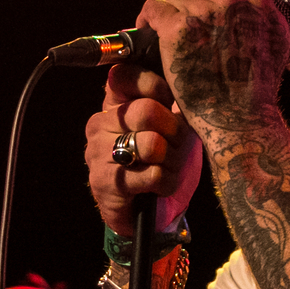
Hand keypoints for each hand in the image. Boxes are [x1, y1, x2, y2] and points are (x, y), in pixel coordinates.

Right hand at [86, 63, 202, 236]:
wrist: (148, 213)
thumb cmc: (162, 163)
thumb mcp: (171, 127)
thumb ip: (173, 103)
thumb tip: (191, 82)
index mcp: (114, 105)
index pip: (124, 75)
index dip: (156, 87)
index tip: (171, 104)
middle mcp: (100, 124)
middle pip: (147, 111)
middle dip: (175, 131)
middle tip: (179, 145)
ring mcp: (98, 153)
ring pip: (151, 144)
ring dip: (172, 160)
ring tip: (169, 167)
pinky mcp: (105, 183)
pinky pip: (152, 174)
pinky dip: (167, 182)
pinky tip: (162, 185)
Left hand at [140, 0, 289, 135]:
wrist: (241, 121)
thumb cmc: (254, 91)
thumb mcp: (275, 43)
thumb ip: (260, 14)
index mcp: (261, 3)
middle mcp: (236, 1)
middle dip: (189, 7)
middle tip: (189, 36)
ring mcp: (207, 13)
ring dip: (167, 18)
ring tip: (170, 42)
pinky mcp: (179, 28)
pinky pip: (152, 9)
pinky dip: (147, 21)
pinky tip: (151, 37)